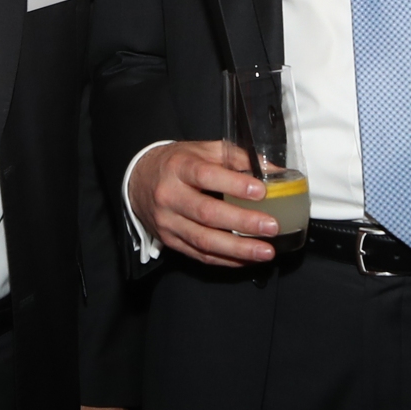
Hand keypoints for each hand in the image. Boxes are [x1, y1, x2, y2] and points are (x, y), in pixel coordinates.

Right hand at [128, 140, 276, 267]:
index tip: (261, 192)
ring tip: (265, 251)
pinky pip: (199, 254)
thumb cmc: (177, 163)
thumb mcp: (202, 150)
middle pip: (207, 213)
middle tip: (271, 226)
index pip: (206, 176)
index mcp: (179, 168)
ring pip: (204, 240)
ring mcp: (168, 222)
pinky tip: (246, 259)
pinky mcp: (169, 240)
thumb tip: (272, 170)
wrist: (138, 181)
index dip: (234, 185)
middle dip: (242, 222)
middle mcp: (170, 196)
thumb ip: (237, 158)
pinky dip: (225, 259)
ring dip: (238, 249)